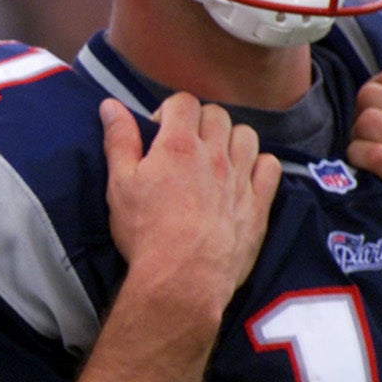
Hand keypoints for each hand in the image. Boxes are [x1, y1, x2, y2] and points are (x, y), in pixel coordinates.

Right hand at [100, 94, 280, 325]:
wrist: (183, 279)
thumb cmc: (145, 233)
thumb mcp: (120, 184)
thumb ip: (119, 140)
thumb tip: (110, 105)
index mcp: (178, 145)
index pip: (183, 102)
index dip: (170, 111)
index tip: (159, 131)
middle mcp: (213, 155)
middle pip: (216, 115)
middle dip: (200, 122)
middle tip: (185, 146)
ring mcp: (239, 179)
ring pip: (246, 135)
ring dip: (230, 139)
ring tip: (215, 158)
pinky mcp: (257, 205)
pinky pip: (270, 167)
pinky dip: (259, 165)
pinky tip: (243, 177)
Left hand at [346, 62, 381, 324]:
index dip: (376, 89)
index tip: (378, 112)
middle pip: (373, 94)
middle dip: (359, 110)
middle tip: (366, 135)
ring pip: (370, 121)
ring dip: (357, 136)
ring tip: (365, 154)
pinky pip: (376, 157)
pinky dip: (360, 158)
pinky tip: (366, 170)